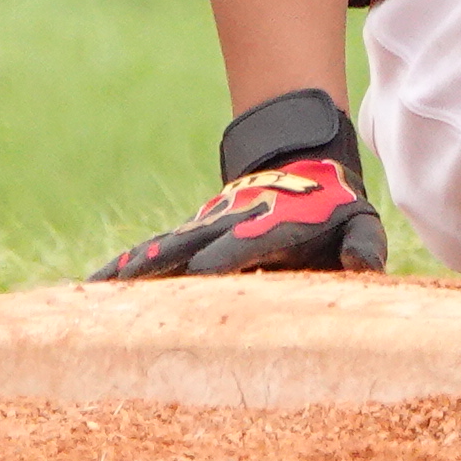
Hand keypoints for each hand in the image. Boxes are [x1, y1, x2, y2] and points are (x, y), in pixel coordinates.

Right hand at [89, 89, 389, 279]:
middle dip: (166, 264)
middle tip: (133, 287)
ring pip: (165, 248)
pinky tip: (95, 289)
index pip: (249, 239)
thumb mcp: (360, 223)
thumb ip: (366, 245)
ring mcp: (205, 228)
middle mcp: (231, 224)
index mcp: (275, 226)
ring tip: (100, 293)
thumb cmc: (334, 211)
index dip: (228, 252)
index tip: (203, 270)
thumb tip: (362, 265)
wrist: (299, 168)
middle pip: (194, 243)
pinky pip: (153, 253)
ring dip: (134, 268)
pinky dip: (124, 268)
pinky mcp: (190, 235)